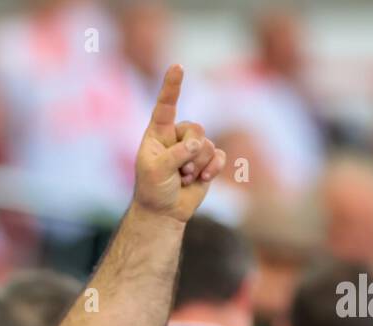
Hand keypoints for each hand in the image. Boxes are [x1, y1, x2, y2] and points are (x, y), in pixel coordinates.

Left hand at [131, 65, 224, 221]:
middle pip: (196, 129)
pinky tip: (203, 179)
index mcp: (158, 133)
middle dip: (191, 152)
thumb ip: (175, 155)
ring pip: (208, 145)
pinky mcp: (207, 160)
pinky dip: (212, 168)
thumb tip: (197, 144)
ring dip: (198, 165)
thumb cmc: (153, 189)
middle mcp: (176, 136)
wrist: (164, 212)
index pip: (165, 106)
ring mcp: (193, 147)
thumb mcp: (156, 171)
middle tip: (179, 172)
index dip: (172, 86)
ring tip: (184, 178)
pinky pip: (219, 156)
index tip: (177, 66)